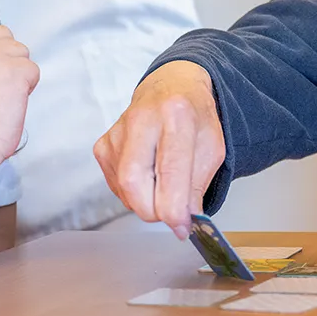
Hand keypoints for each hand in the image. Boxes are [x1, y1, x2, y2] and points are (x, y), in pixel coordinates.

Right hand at [93, 60, 224, 238]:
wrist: (172, 88)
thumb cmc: (194, 118)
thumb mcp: (212, 149)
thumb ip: (198, 186)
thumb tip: (182, 223)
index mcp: (176, 115)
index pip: (169, 173)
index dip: (175, 210)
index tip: (182, 227)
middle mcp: (141, 119)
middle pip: (134, 185)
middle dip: (154, 210)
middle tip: (172, 210)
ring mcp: (117, 132)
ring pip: (124, 190)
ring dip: (146, 201)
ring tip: (163, 182)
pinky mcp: (103, 145)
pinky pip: (115, 185)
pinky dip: (134, 192)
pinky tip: (148, 174)